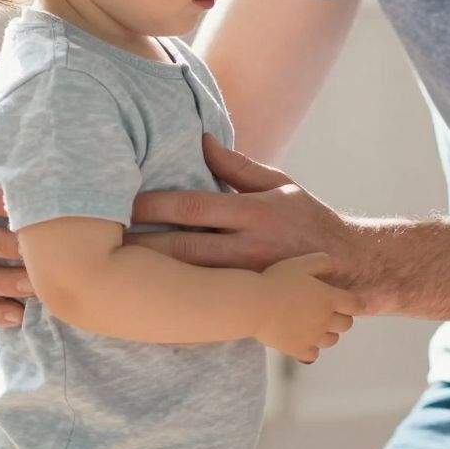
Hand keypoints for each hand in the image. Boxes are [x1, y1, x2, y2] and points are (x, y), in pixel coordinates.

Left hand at [131, 135, 369, 296]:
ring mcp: (248, 281)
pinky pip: (206, 308)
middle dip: (141, 245)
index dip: (154, 205)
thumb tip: (201, 140)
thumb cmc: (307, 220)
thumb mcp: (279, 184)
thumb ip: (237, 166)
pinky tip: (145, 307)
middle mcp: (248, 250)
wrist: (348, 270)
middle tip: (101, 240)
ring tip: (113, 271)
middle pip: (183, 249)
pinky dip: (175, 308)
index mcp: (254, 213)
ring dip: (151, 276)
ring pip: (189, 281)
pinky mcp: (248, 303)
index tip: (120, 201)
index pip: (194, 208)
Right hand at [252, 253, 357, 363]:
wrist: (255, 305)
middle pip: (346, 324)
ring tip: (315, 325)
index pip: (356, 304)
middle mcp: (326, 320)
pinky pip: (313, 355)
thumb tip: (335, 265)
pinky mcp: (298, 349)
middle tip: (328, 311)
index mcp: (330, 299)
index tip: (351, 302)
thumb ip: (321, 262)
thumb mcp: (300, 263)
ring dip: (328, 333)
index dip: (355, 303)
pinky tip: (304, 341)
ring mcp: (313, 337)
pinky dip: (311, 349)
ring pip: (332, 340)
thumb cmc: (277, 281)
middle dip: (341, 317)